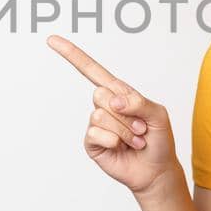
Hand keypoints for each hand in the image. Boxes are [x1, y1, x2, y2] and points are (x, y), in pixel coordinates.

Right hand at [47, 35, 180, 196]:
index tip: (51, 40)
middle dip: (126, 114)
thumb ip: (139, 102)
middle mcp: (104, 105)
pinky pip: (95, 133)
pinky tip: (122, 148)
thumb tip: (113, 100)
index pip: (92, 70)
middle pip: (100, 94)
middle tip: (140, 127)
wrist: (156, 170)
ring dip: (124, 130)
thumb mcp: (158, 115)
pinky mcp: (92, 142)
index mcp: (119, 92)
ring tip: (135, 139)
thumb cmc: (159, 140)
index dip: (72, 55)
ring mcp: (97, 124)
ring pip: (100, 115)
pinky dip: (114, 141)